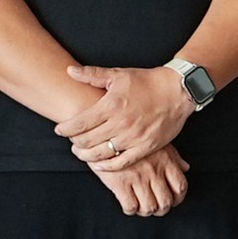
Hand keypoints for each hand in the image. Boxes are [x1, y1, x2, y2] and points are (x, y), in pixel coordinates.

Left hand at [62, 61, 190, 169]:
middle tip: (71, 142)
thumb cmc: (147, 82)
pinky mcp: (146, 147)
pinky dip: (107, 167)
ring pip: (102, 154)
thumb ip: (92, 75)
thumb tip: (70, 71)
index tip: (59, 130)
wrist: (178, 91)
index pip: (79, 123)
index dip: (65, 129)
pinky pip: (122, 162)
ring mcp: (133, 137)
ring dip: (87, 156)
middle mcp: (120, 124)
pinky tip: (99, 165)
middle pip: (87, 141)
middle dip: (74, 143)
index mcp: (111, 105)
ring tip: (81, 153)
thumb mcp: (119, 74)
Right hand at [100, 143, 189, 219]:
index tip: (172, 200)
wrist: (103, 133)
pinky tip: (128, 204)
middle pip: (165, 202)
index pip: (180, 187)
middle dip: (161, 209)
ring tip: (140, 206)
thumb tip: (184, 167)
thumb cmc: (130, 135)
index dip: (177, 198)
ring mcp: (137, 177)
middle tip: (155, 207)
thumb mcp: (157, 141)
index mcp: (165, 161)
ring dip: (145, 211)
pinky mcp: (120, 183)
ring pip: (149, 207)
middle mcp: (154, 171)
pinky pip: (131, 206)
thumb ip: (173, 156)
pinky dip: (131, 210)